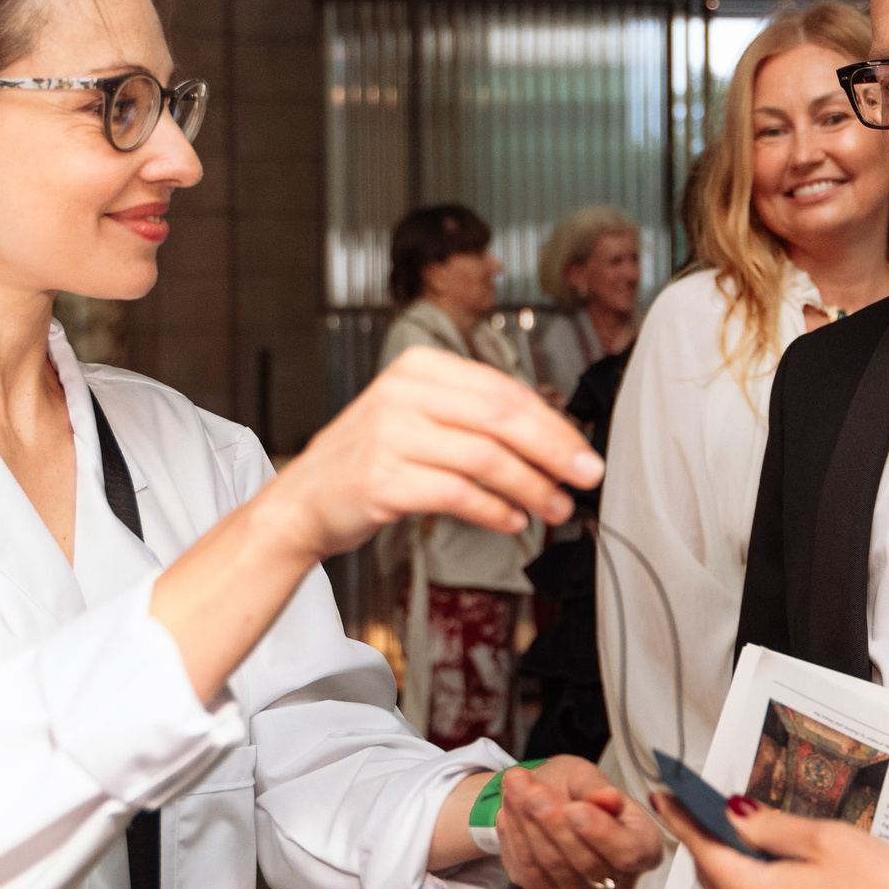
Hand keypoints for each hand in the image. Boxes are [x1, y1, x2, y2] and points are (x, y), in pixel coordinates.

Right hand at [266, 346, 601, 559]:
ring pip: (485, 457)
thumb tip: (555, 440)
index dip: (552, 422)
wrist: (303, 501)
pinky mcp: (383, 480)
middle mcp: (402, 393)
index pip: (503, 389)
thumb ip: (476, 418)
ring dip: (531, 487)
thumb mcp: (419, 418)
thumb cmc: (372, 460)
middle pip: (501, 417)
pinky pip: (458, 494)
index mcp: (419, 367)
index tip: (583, 451)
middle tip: (586, 477)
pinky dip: (495, 510)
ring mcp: (389, 435)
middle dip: (554, 450)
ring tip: (555, 508)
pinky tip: (513, 521)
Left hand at [494, 759, 663, 888]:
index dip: (602, 834)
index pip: (629, 853)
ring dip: (527, 824)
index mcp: (643, 846)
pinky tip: (509, 810)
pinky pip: (529, 870)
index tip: (575, 809)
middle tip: (532, 789)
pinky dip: (515, 836)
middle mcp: (618, 879)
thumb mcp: (588, 775)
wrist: (547, 798)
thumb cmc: (578, 789)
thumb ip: (597, 787)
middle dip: (554, 822)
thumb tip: (607, 799)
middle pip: (586, 863)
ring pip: (553, 866)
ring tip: (515, 786)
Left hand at [651, 795, 888, 888]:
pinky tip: (784, 875)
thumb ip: (772, 827)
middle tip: (708, 808)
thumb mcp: (828, 841)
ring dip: (736, 869)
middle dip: (709, 842)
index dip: (683, 818)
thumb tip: (737, 816)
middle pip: (715, 878)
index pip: (704, 850)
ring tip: (753, 836)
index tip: (667, 796)